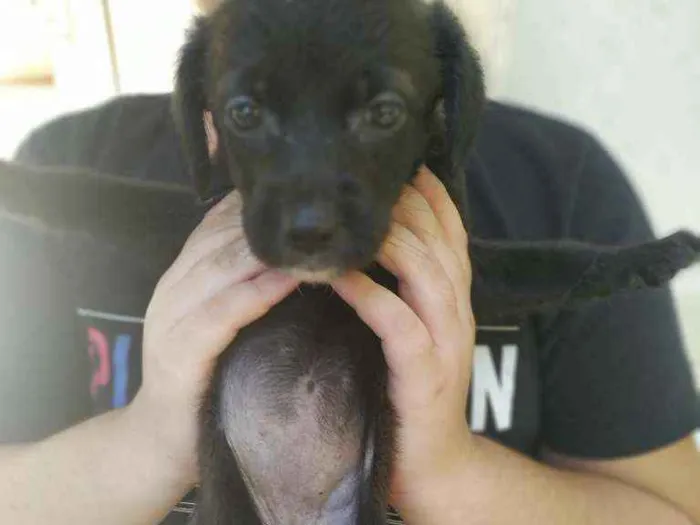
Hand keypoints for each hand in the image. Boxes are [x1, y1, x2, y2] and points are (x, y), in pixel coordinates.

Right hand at [128, 191, 298, 484]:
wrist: (163, 441)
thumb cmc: (209, 375)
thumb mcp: (223, 319)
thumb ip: (245, 284)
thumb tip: (296, 251)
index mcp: (184, 275)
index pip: (219, 223)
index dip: (260, 207)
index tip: (306, 195)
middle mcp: (173, 287)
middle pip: (223, 238)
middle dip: (271, 225)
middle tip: (321, 214)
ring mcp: (171, 319)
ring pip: (221, 267)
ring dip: (269, 252)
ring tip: (315, 240)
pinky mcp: (180, 353)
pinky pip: (221, 313)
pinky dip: (255, 293)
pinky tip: (288, 280)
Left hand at [331, 166, 475, 519]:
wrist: (430, 463)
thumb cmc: (405, 389)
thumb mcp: (412, 329)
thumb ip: (400, 287)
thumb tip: (365, 243)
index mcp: (451, 299)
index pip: (451, 232)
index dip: (430, 194)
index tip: (399, 164)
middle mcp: (456, 314)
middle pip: (441, 243)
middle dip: (409, 206)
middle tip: (371, 181)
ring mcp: (445, 345)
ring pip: (428, 275)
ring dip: (392, 242)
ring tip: (355, 222)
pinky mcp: (424, 377)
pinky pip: (400, 327)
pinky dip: (372, 297)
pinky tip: (342, 279)